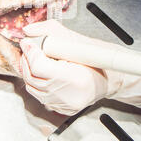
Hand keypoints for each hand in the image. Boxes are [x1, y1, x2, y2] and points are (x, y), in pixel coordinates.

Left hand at [20, 20, 140, 114]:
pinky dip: (36, 83)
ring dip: (29, 72)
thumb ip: (51, 31)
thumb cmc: (99, 60)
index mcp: (76, 78)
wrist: (113, 79)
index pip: (38, 66)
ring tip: (35, 59)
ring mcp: (65, 105)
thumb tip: (29, 30)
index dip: (30, 52)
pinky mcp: (63, 109)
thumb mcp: (77, 39)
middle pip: (33, 78)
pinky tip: (42, 73)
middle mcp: (70, 95)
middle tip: (29, 48)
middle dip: (27, 60)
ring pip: (33, 88)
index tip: (27, 42)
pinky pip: (40, 97)